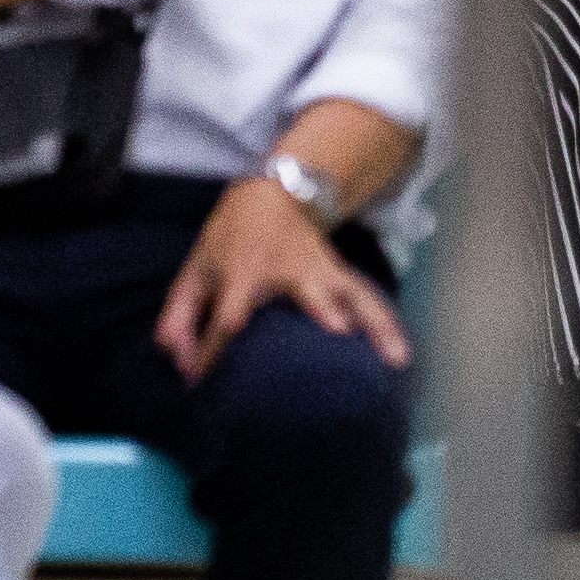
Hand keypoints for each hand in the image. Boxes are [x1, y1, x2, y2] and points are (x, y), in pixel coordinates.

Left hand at [159, 164, 407, 377]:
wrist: (273, 196)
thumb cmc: (228, 241)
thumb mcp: (194, 271)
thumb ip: (178, 318)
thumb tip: (180, 363)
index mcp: (245, 274)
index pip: (228, 319)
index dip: (214, 351)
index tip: (202, 383)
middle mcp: (290, 274)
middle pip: (308, 296)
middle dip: (322, 311)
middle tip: (336, 335)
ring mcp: (321, 274)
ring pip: (353, 298)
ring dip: (374, 325)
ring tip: (395, 359)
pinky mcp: (340, 276)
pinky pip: (368, 300)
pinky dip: (387, 326)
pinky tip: (401, 354)